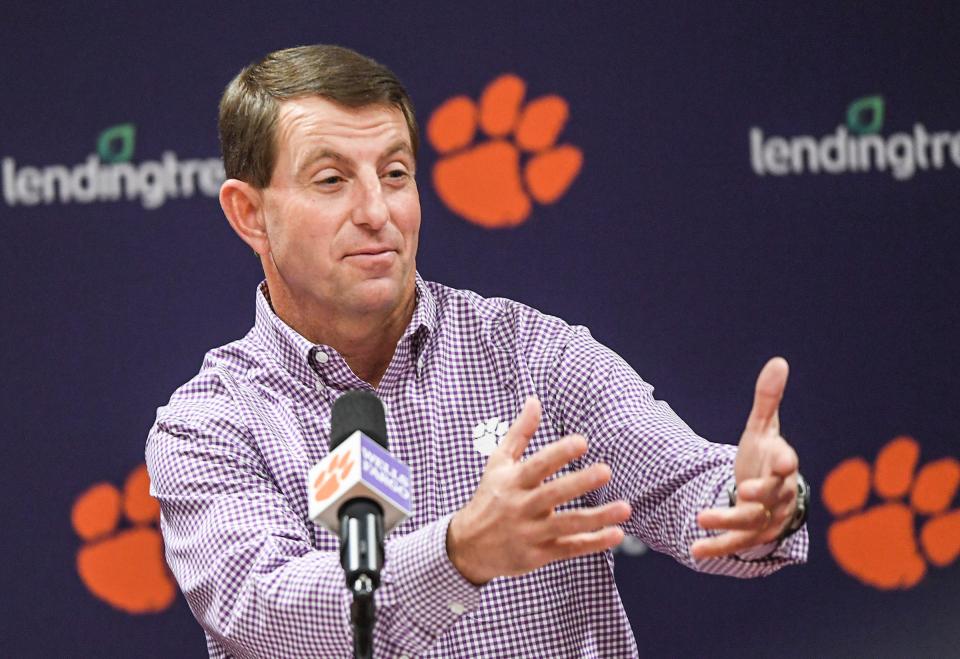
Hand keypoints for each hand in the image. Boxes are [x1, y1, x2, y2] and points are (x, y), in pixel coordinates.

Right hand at [447, 397, 630, 584]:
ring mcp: (530, 533)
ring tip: (625, 507)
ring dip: (597, 517)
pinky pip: (569, 549)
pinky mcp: (538, 556)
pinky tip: (616, 533)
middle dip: (580, 483)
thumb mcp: (498, 464)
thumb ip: (519, 433)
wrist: (468, 547)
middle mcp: (521, 507)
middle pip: (553, 495)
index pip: (537, 466)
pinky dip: (593, 543)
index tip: (582, 442)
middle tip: (606, 471)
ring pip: (566, 525)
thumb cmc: (490, 498)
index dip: (559, 454)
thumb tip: (534, 400)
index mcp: (512, 482)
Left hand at [691, 357, 799, 558]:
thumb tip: (779, 361)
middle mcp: (778, 493)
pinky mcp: (751, 535)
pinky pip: (735, 544)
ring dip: (728, 521)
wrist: (768, 492)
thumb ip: (768, 399)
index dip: (785, 463)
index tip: (783, 462)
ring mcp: (766, 517)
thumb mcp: (763, 428)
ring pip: (751, 522)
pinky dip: (716, 548)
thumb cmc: (765, 456)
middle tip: (742, 491)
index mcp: (781, 464)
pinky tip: (694, 551)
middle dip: (758, 494)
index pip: (787, 462)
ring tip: (701, 518)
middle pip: (770, 495)